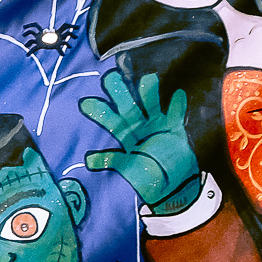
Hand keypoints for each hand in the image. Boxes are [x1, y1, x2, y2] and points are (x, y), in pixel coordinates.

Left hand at [81, 69, 199, 210]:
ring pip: (151, 106)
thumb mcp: (127, 170)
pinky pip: (176, 115)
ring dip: (149, 93)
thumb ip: (111, 161)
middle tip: (110, 77)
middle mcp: (139, 127)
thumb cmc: (147, 177)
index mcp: (125, 137)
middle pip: (128, 107)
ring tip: (147, 79)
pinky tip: (178, 94)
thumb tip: (88, 161)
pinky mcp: (174, 130)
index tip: (84, 102)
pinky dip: (177, 106)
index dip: (99, 112)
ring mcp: (157, 127)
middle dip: (120, 93)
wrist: (172, 185)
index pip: (110, 121)